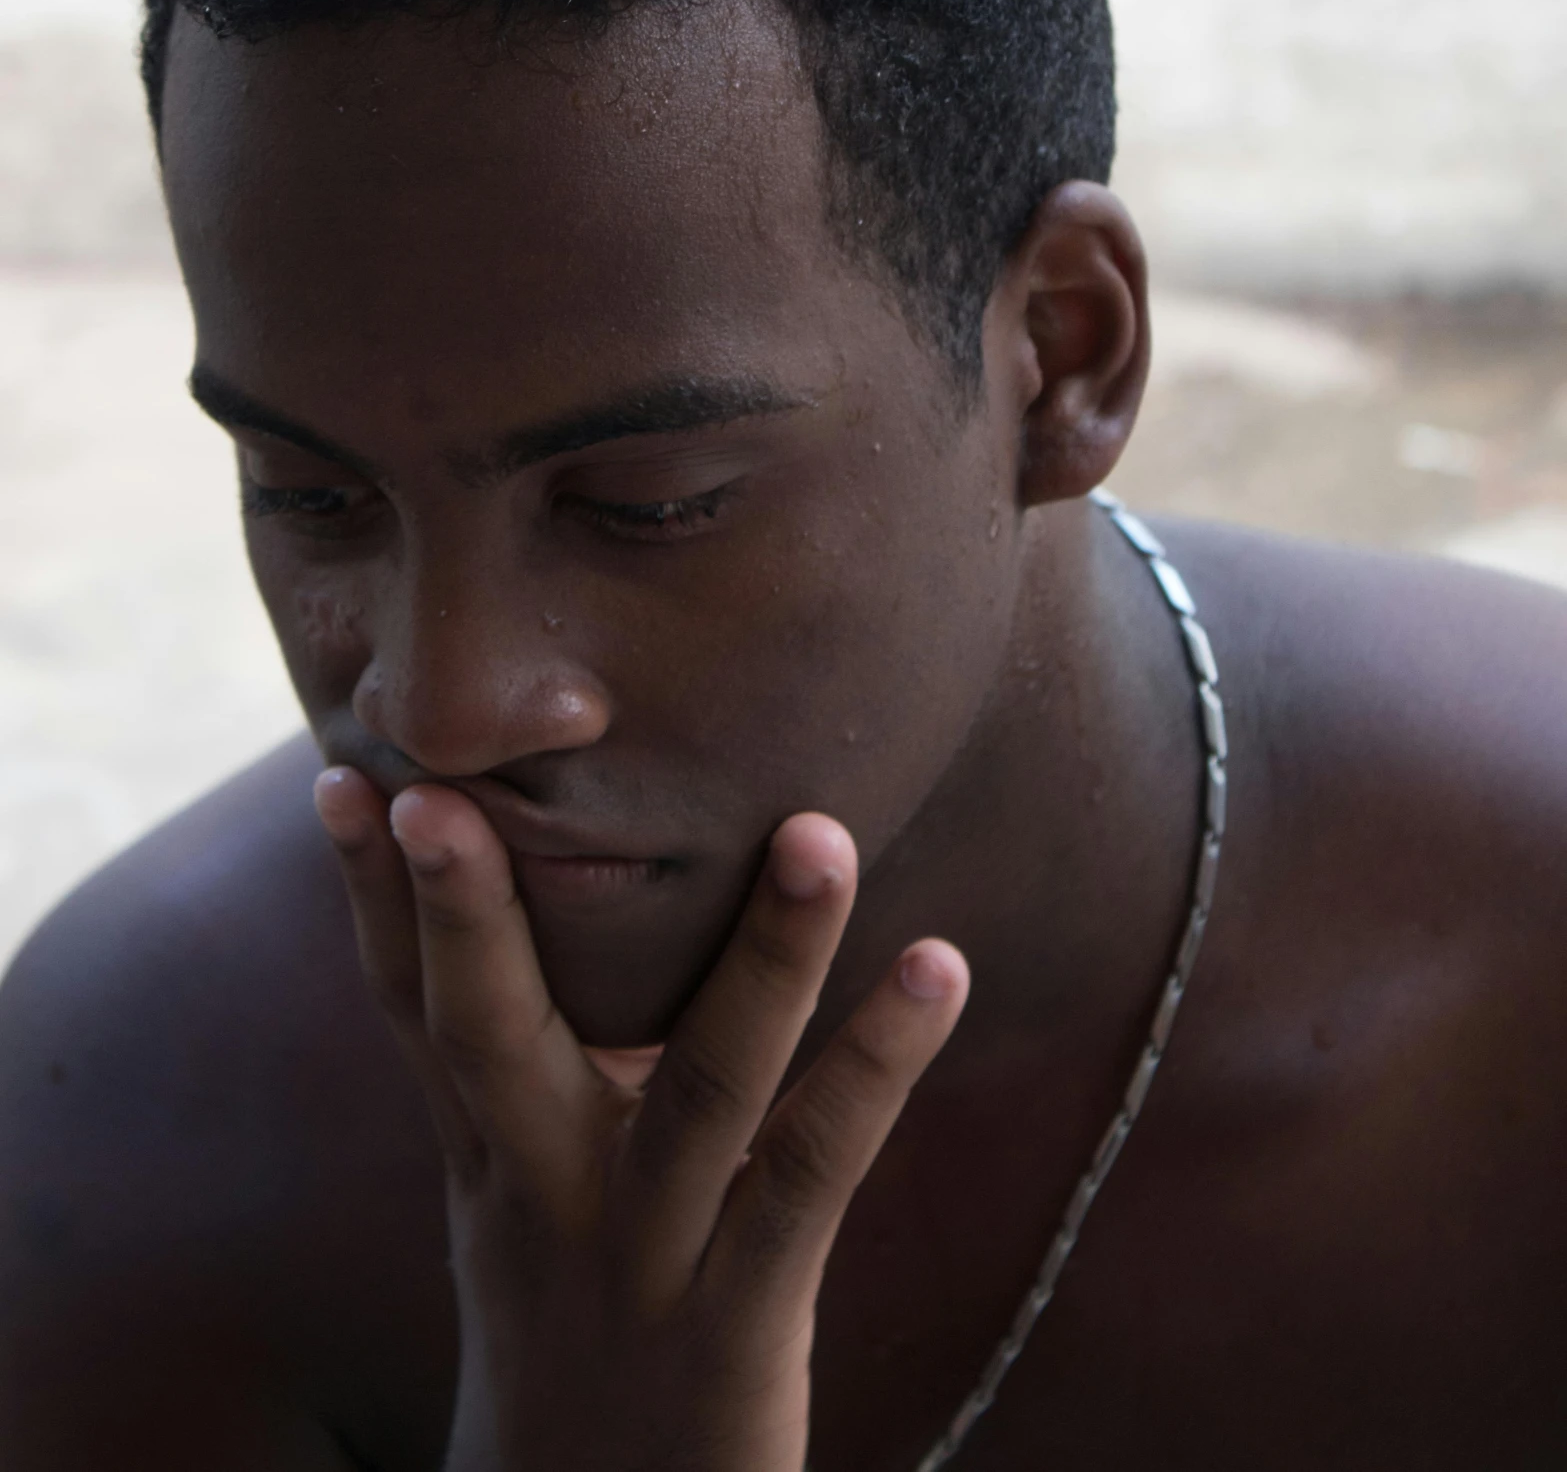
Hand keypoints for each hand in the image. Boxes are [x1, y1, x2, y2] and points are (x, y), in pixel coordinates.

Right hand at [314, 770, 968, 1471]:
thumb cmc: (582, 1333)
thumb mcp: (533, 1200)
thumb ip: (542, 1069)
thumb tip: (578, 908)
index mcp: (490, 1158)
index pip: (410, 1009)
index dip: (368, 898)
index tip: (338, 777)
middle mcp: (543, 1197)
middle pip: (490, 1039)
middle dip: (463, 914)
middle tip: (440, 792)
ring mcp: (642, 1259)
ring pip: (702, 1086)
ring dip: (767, 954)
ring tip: (820, 830)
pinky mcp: (741, 1324)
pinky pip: (814, 1176)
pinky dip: (878, 1068)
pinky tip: (940, 964)